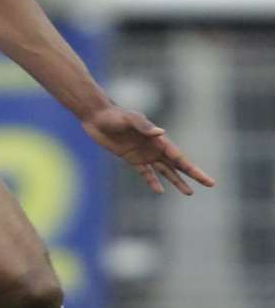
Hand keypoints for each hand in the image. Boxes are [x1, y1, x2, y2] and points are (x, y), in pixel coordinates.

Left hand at [81, 105, 216, 195]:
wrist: (97, 116)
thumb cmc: (115, 115)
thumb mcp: (130, 119)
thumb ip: (145, 126)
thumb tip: (161, 133)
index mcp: (159, 140)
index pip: (180, 158)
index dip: (193, 169)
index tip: (206, 179)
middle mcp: (155, 148)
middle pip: (178, 165)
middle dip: (193, 175)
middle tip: (210, 184)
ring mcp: (144, 154)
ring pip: (164, 171)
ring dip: (176, 181)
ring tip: (189, 192)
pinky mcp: (130, 158)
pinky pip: (145, 173)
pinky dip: (152, 181)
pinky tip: (160, 190)